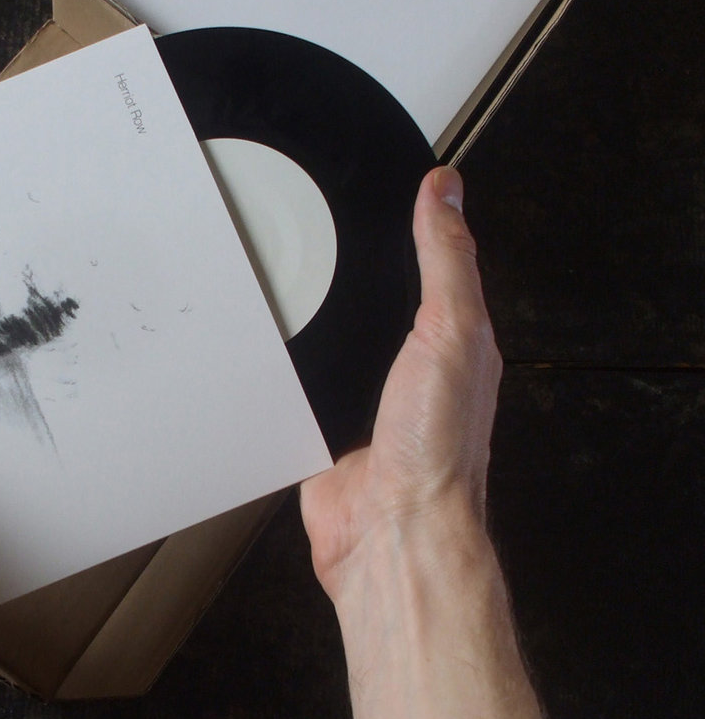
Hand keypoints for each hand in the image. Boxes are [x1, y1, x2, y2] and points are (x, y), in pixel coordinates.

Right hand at [299, 166, 501, 604]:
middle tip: (315, 226)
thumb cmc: (436, 450)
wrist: (389, 532)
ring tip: (278, 277)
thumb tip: (446, 191)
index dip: (414, 226)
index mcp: (453, 340)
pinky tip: (265, 350)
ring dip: (308, 321)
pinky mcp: (321, 427)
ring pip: (331, 341)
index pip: (433, 267)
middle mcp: (410, 369)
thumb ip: (447, 262)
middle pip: (375, 301)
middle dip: (345, 271)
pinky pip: (296, 385)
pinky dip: (281, 369)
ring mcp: (364, 399)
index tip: (389, 186)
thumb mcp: (451, 333)